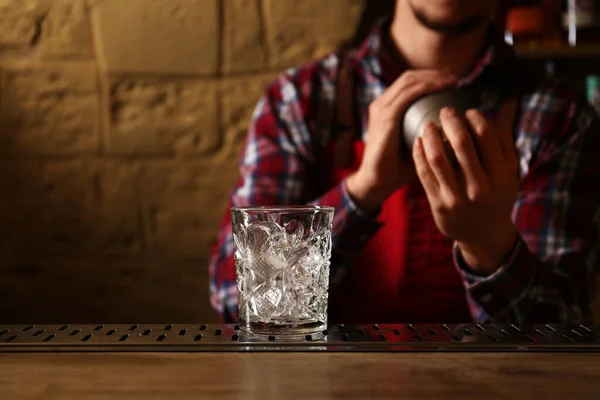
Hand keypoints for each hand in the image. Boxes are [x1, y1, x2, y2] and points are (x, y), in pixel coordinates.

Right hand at [347, 70, 456, 211]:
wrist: (377, 181)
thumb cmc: (399, 168)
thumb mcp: (417, 144)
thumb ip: (431, 133)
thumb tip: (459, 126)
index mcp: (386, 108)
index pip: (409, 83)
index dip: (430, 78)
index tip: (452, 82)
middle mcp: (381, 104)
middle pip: (409, 77)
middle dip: (434, 73)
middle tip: (455, 78)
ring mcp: (382, 108)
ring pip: (409, 81)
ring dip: (433, 77)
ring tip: (452, 81)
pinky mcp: (386, 116)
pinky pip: (408, 94)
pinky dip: (426, 87)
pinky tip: (442, 88)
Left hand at [412, 102, 518, 273]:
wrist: (483, 234)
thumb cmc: (497, 194)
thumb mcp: (508, 169)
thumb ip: (505, 136)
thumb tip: (509, 101)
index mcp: (501, 176)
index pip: (486, 136)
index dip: (474, 118)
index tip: (467, 111)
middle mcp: (480, 188)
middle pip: (461, 144)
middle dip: (450, 121)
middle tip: (444, 111)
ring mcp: (457, 198)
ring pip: (438, 158)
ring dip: (430, 136)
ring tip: (428, 124)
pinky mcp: (438, 204)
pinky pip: (424, 174)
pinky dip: (419, 154)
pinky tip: (418, 141)